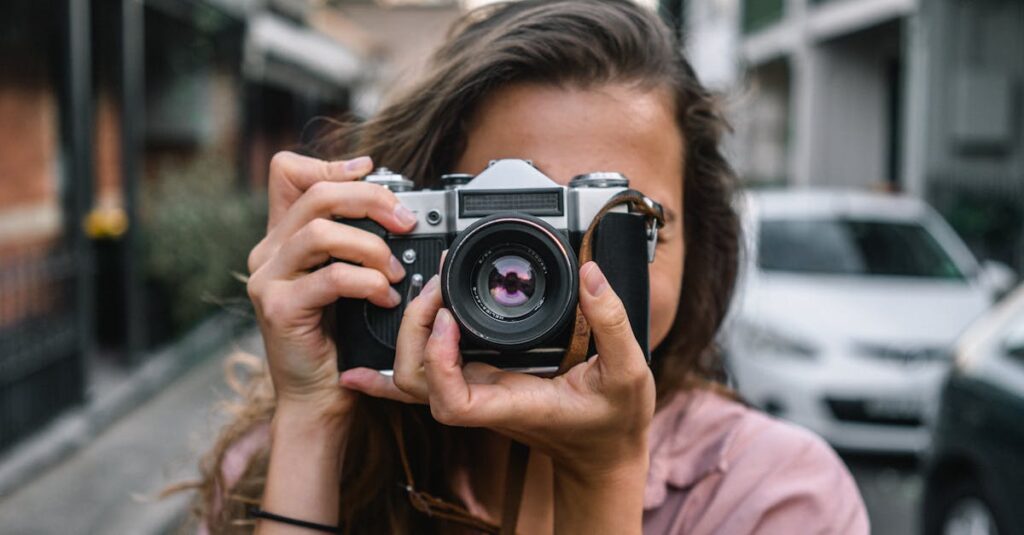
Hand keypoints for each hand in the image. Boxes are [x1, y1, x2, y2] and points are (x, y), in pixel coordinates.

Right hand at [246, 151, 418, 420]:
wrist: (317, 396)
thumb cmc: (338, 339)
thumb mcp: (346, 280)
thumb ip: (355, 243)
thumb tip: (396, 208)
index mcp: (282, 238)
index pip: (288, 173)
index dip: (331, 164)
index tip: (372, 171)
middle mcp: (267, 253)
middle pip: (316, 195)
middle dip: (370, 199)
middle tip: (405, 221)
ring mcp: (268, 280)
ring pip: (321, 232)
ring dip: (371, 246)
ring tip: (395, 271)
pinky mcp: (280, 309)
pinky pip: (331, 277)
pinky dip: (368, 283)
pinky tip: (385, 297)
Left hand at [340, 261, 655, 478]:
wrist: (604, 451)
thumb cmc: (613, 421)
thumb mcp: (629, 371)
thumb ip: (612, 322)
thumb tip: (591, 274)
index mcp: (513, 403)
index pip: (452, 400)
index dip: (438, 360)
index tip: (451, 319)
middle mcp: (485, 400)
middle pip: (416, 381)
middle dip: (414, 330)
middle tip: (439, 285)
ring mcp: (477, 393)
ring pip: (413, 378)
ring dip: (408, 333)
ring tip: (429, 290)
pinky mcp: (478, 382)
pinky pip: (426, 376)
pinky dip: (397, 362)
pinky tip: (364, 360)